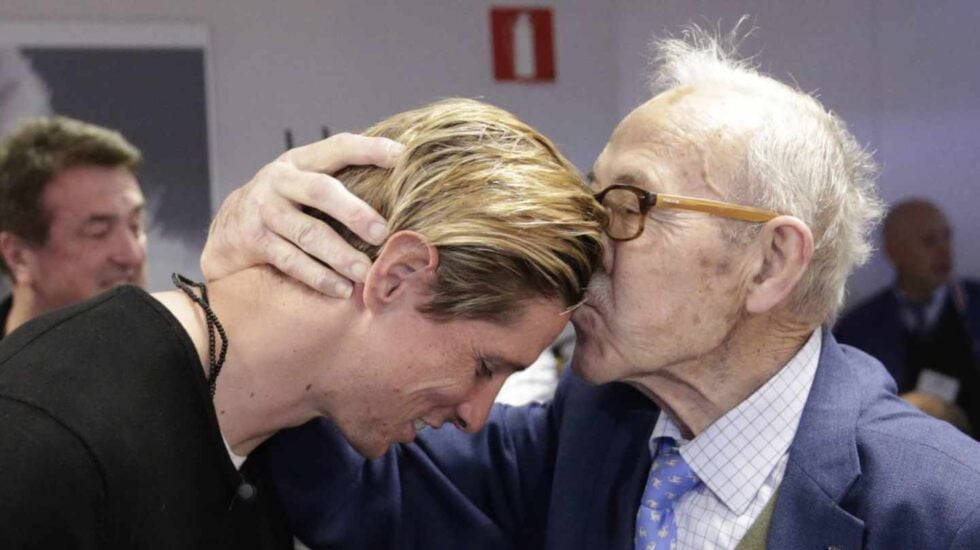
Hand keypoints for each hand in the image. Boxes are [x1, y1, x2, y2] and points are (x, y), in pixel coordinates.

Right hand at [201, 133, 401, 297]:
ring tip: (366, 271)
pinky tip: (342, 289)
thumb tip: (403, 190)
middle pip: (320, 191)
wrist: (227, 230)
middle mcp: (280, 180)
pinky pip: (291, 261)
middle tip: (383, 232)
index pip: (338, 147)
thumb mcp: (306, 184)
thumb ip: (342, 182)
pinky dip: (319, 277)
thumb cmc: (285, 206)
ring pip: (307, 233)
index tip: (402, 156)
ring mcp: (265, 211)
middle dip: (354, 212)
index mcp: (300, 161)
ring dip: (340, 254)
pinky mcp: (254, 241)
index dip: (369, 149)